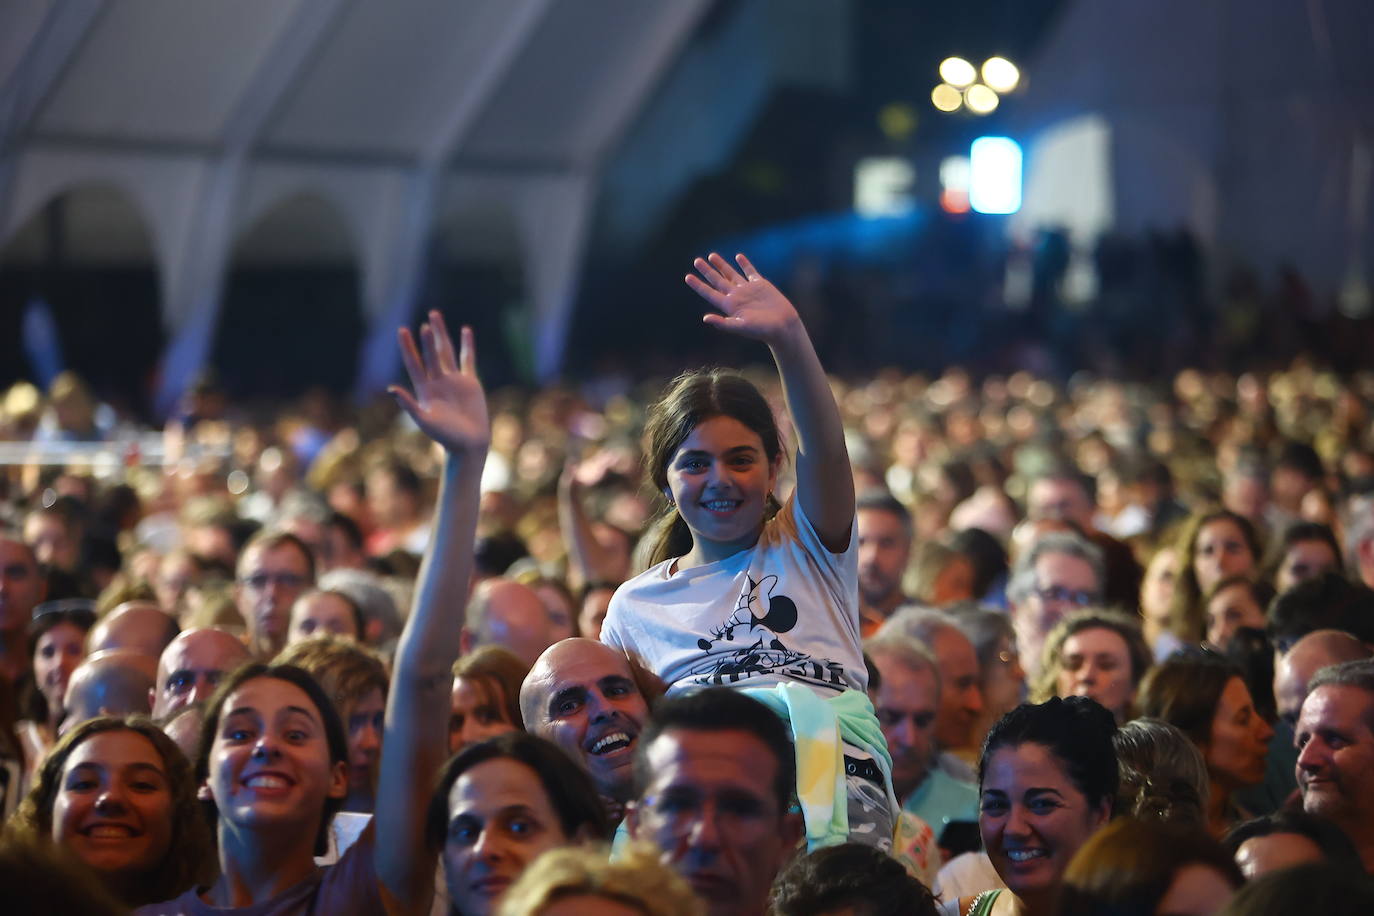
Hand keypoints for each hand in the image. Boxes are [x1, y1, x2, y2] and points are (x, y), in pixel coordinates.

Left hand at [390, 311, 488, 454]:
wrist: (469, 445)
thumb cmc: (445, 436)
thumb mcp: (424, 420)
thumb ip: (408, 404)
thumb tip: (391, 388)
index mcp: (424, 390)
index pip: (414, 363)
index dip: (408, 347)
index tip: (402, 330)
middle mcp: (437, 381)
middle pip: (430, 354)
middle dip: (427, 337)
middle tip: (426, 319)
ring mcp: (454, 380)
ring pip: (446, 352)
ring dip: (441, 335)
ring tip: (435, 316)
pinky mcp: (470, 383)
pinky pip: (468, 359)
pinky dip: (467, 345)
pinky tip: (465, 330)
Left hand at [685, 252, 801, 345]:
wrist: (783, 326)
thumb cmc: (762, 330)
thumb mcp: (741, 327)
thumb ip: (723, 323)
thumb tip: (705, 318)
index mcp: (729, 306)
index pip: (710, 293)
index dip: (698, 285)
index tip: (688, 276)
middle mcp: (736, 296)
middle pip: (717, 281)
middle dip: (707, 271)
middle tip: (696, 261)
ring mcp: (748, 290)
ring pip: (731, 274)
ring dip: (721, 265)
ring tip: (711, 256)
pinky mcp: (760, 285)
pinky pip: (750, 272)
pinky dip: (744, 264)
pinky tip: (738, 257)